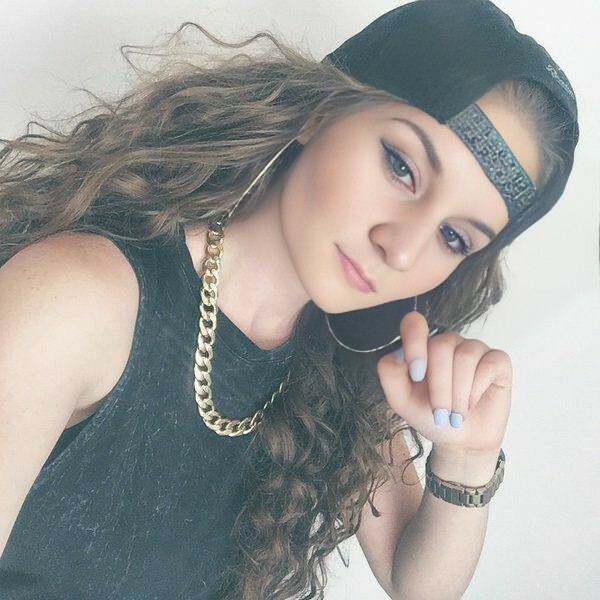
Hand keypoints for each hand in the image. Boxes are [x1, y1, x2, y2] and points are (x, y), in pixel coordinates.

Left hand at [376, 310, 511, 454]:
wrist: (460, 440)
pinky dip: (477, 390)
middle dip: (439, 387)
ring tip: (456, 414)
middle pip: (441, 346)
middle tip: (440, 413)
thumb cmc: (430, 416)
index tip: (417, 375)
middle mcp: (448, 342)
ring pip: (465, 356)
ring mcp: (474, 348)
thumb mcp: (400, 399)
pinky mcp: (497, 360)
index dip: (415, 344)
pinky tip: (472, 404)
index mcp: (422, 346)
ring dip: (458, 393)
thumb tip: (398, 353)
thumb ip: (390, 373)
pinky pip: (488, 365)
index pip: (414, 323)